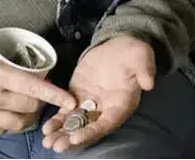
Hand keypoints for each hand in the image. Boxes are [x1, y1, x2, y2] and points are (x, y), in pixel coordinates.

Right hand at [0, 31, 76, 135]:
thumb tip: (9, 35)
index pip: (35, 88)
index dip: (55, 95)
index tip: (70, 100)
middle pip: (30, 106)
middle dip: (41, 102)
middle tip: (42, 95)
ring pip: (19, 123)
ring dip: (29, 117)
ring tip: (30, 109)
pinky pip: (2, 130)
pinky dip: (11, 125)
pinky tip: (12, 118)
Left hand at [42, 35, 154, 152]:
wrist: (117, 47)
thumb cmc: (132, 53)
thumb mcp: (141, 56)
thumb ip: (144, 70)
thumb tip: (149, 83)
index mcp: (122, 104)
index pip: (107, 123)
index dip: (92, 132)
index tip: (76, 138)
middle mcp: (105, 109)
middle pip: (88, 129)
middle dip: (72, 139)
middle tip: (57, 147)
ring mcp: (90, 104)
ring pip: (75, 123)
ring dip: (62, 134)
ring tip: (47, 142)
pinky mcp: (77, 96)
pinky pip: (66, 112)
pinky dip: (57, 121)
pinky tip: (46, 129)